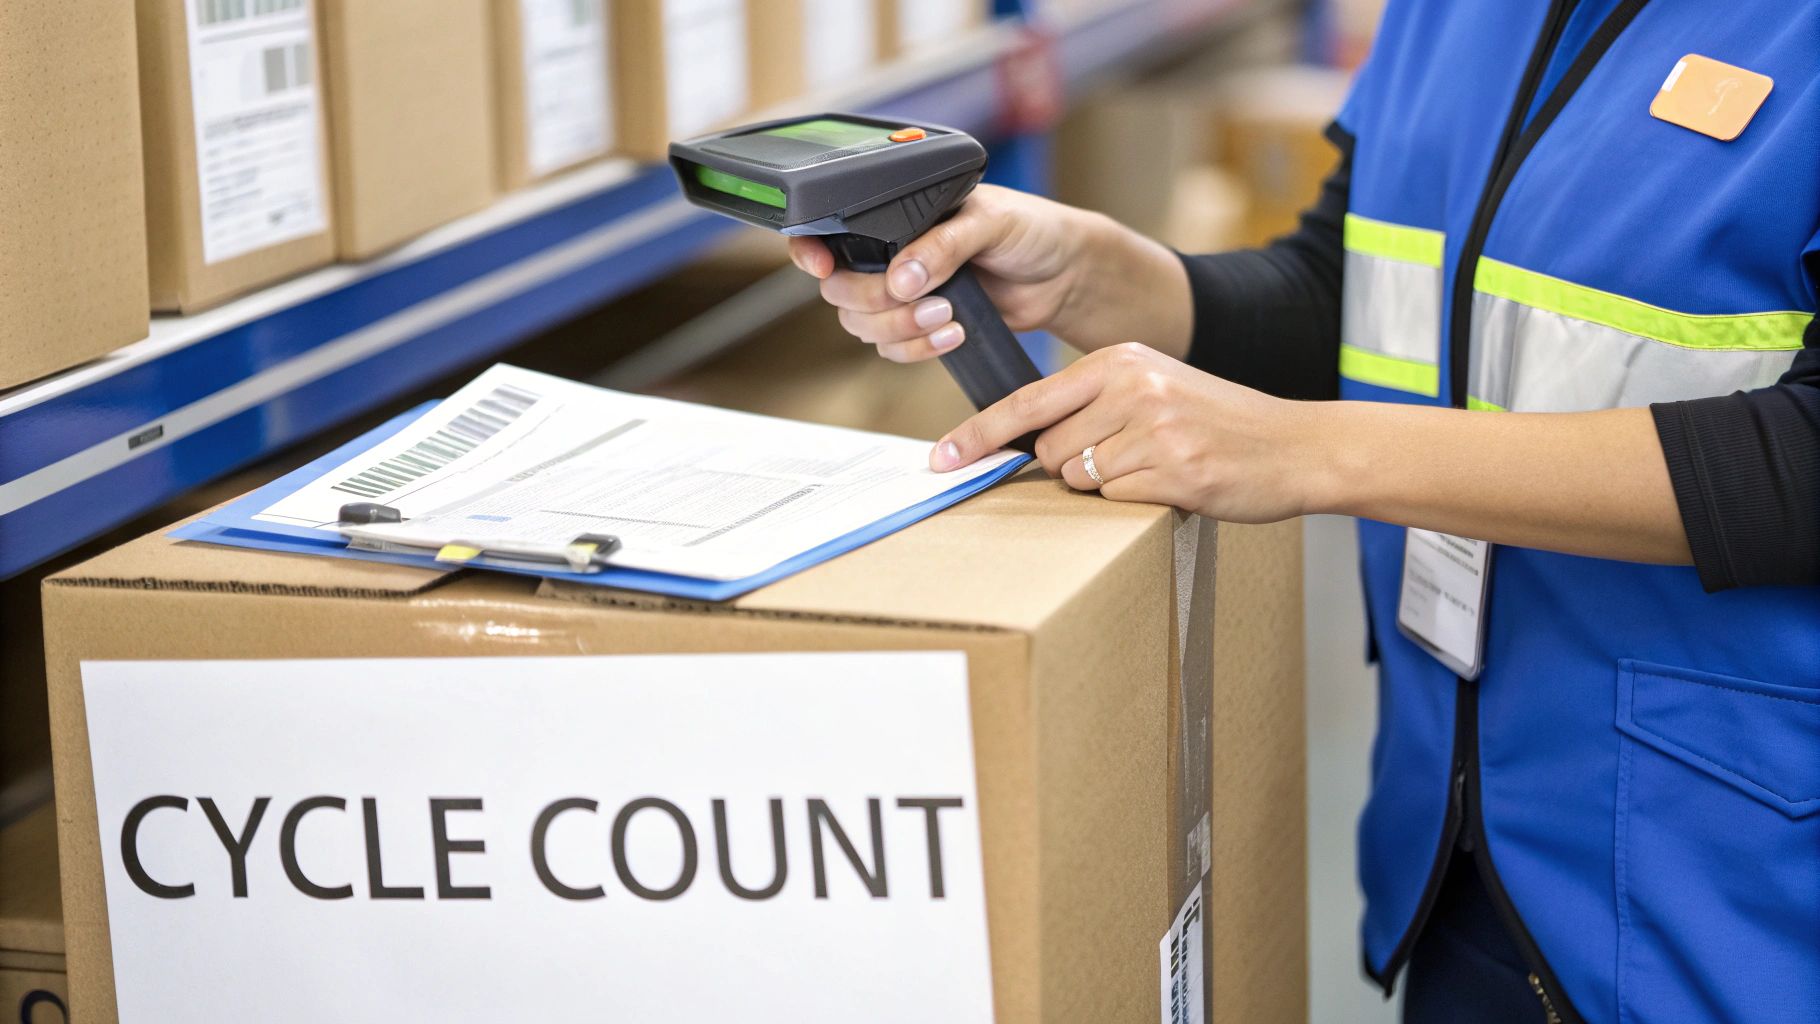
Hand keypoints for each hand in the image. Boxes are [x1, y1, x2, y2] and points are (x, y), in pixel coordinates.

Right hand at [788, 185, 1191, 362]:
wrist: (1065, 275)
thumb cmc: (1032, 229)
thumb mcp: (990, 222)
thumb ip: (943, 245)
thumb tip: (902, 276)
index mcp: (896, 213)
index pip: (830, 228)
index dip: (811, 249)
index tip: (821, 264)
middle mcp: (890, 252)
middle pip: (840, 288)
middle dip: (876, 301)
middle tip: (922, 298)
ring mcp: (903, 292)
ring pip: (862, 324)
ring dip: (900, 329)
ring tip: (947, 317)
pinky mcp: (920, 326)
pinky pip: (892, 349)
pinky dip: (916, 349)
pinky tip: (953, 333)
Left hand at [929, 343, 1327, 523]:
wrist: (1294, 445)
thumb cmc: (1218, 422)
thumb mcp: (1154, 388)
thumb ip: (1094, 402)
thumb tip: (1027, 441)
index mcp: (1120, 359)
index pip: (1028, 402)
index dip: (978, 435)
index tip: (940, 459)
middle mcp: (1132, 387)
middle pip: (1049, 450)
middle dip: (1073, 467)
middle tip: (1128, 458)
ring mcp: (1152, 429)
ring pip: (1078, 479)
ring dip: (1106, 486)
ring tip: (1156, 467)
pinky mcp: (1172, 472)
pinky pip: (1115, 502)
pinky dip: (1135, 503)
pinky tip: (1173, 483)